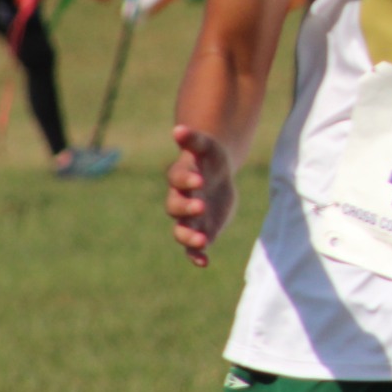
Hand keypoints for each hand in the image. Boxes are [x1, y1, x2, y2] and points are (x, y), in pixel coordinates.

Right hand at [166, 125, 236, 267]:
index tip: (199, 179)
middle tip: (201, 208)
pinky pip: (192, 248)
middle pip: (175, 208)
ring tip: (203, 242)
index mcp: (182, 177)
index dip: (186, 180)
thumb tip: (178, 127)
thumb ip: (194, 140)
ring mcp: (189, 217)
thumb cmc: (210, 158)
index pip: (177, 179)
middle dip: (187, 210)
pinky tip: (204, 263)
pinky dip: (196, 256)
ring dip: (189, 238)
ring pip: (181, 231)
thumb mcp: (207, 146)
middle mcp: (181, 199)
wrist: (216, 176)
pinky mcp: (200, 231)